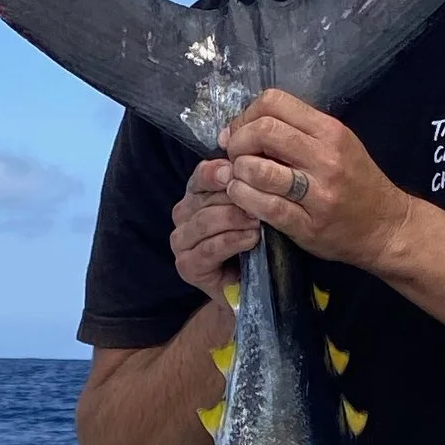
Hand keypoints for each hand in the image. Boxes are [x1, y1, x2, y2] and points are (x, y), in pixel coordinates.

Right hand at [171, 160, 260, 296]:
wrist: (252, 288)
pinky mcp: (187, 266)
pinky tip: (252, 240)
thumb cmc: (254, 243)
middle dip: (235, 198)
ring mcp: (181, 242)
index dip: (219, 171)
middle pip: (205, 198)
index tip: (239, 170)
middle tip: (263, 199)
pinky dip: (232, 242)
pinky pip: (209, 248)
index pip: (202, 175)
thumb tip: (247, 157)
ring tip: (260, 222)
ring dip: (235, 220)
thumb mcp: (254, 209)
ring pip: (205, 221)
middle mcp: (183, 215)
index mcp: (196, 195)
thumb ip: (247, 185)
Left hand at [217, 90, 417, 273]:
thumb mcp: (338, 144)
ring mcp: (318, 193)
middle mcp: (326, 158)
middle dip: (238, 141)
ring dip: (237, 171)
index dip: (247, 115)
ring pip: (259, 169)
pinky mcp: (308, 225)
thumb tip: (240, 126)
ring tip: (238, 177)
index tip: (240, 132)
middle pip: (263, 131)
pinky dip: (243, 198)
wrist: (386, 226)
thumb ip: (297, 131)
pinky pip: (265, 206)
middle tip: (235, 156)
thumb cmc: (357, 182)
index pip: (275, 102)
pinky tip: (242, 197)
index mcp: (331, 131)